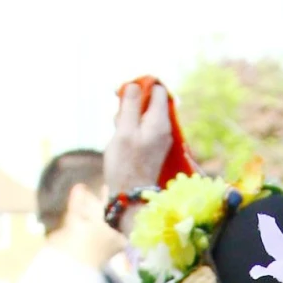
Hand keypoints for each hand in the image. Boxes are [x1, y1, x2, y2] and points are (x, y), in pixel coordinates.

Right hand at [104, 82, 175, 204]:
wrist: (131, 197)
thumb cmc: (125, 164)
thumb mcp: (124, 130)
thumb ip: (130, 105)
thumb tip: (135, 85)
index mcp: (160, 121)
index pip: (158, 89)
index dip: (141, 85)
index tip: (124, 93)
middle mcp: (164, 129)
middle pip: (151, 101)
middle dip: (132, 102)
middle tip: (118, 116)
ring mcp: (160, 139)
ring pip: (144, 115)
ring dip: (129, 116)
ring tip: (118, 131)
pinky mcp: (153, 148)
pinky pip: (143, 128)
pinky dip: (131, 128)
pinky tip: (121, 139)